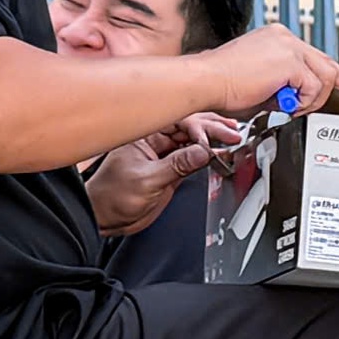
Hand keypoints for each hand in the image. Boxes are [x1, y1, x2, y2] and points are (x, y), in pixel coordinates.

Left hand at [88, 112, 242, 235]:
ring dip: (213, 139)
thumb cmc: (111, 197)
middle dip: (211, 128)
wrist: (106, 218)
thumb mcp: (147, 180)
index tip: (213, 139)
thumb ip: (177, 165)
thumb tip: (203, 152)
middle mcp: (154, 141)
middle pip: (188, 127)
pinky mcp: (171, 169)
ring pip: (193, 141)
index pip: (176, 121)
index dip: (198, 127)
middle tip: (232, 134)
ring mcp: (164, 155)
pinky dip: (208, 155)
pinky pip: (193, 158)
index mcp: (142, 135)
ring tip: (232, 138)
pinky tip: (221, 154)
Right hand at [189, 24, 338, 118]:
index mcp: (276, 39)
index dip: (333, 75)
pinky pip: (314, 86)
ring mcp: (288, 46)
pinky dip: (305, 101)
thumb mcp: (262, 84)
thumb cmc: (222, 86)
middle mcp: (284, 38)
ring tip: (292, 107)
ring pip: (326, 76)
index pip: (314, 56)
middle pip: (327, 63)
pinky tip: (286, 104)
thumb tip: (297, 100)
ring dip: (314, 98)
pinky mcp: (290, 61)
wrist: (204, 83)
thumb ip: (284, 87)